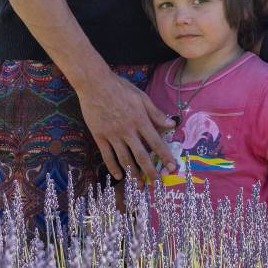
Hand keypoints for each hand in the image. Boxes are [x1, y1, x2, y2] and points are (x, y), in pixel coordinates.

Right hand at [75, 67, 176, 181]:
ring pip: (124, 159)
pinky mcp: (99, 136)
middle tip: (156, 182)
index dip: (165, 156)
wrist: (95, 83)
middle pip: (141, 155)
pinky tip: (118, 176)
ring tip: (139, 184)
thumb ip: (156, 113)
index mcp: (140, 120)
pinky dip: (113, 167)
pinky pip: (107, 156)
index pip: (156, 142)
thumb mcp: (141, 97)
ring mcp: (112, 135)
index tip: (172, 167)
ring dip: (133, 173)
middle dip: (150, 171)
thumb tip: (172, 124)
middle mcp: (128, 130)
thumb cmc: (120, 88)